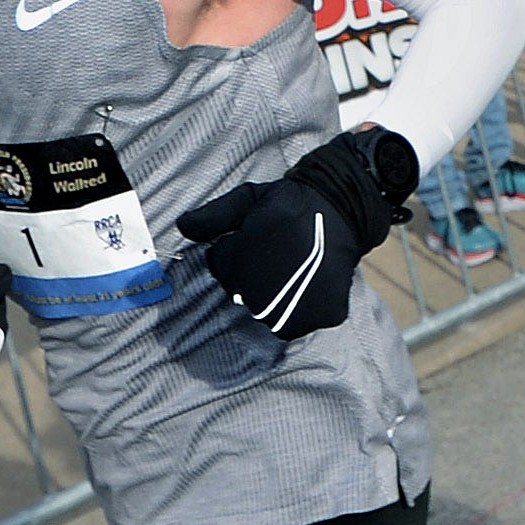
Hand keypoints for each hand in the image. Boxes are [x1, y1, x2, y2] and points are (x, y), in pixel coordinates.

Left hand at [176, 130, 416, 338]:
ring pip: (268, 314)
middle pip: (243, 294)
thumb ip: (213, 216)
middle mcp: (265, 288)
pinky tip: (306, 287)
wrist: (341, 204)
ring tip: (290, 269)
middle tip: (275, 254)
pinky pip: (297, 325)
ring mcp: (295, 306)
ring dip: (273, 297)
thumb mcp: (247, 199)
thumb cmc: (289, 202)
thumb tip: (182, 227)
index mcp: (242, 259)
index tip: (253, 238)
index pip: (221, 266)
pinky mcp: (322, 314)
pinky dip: (300, 311)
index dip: (234, 251)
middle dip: (252, 276)